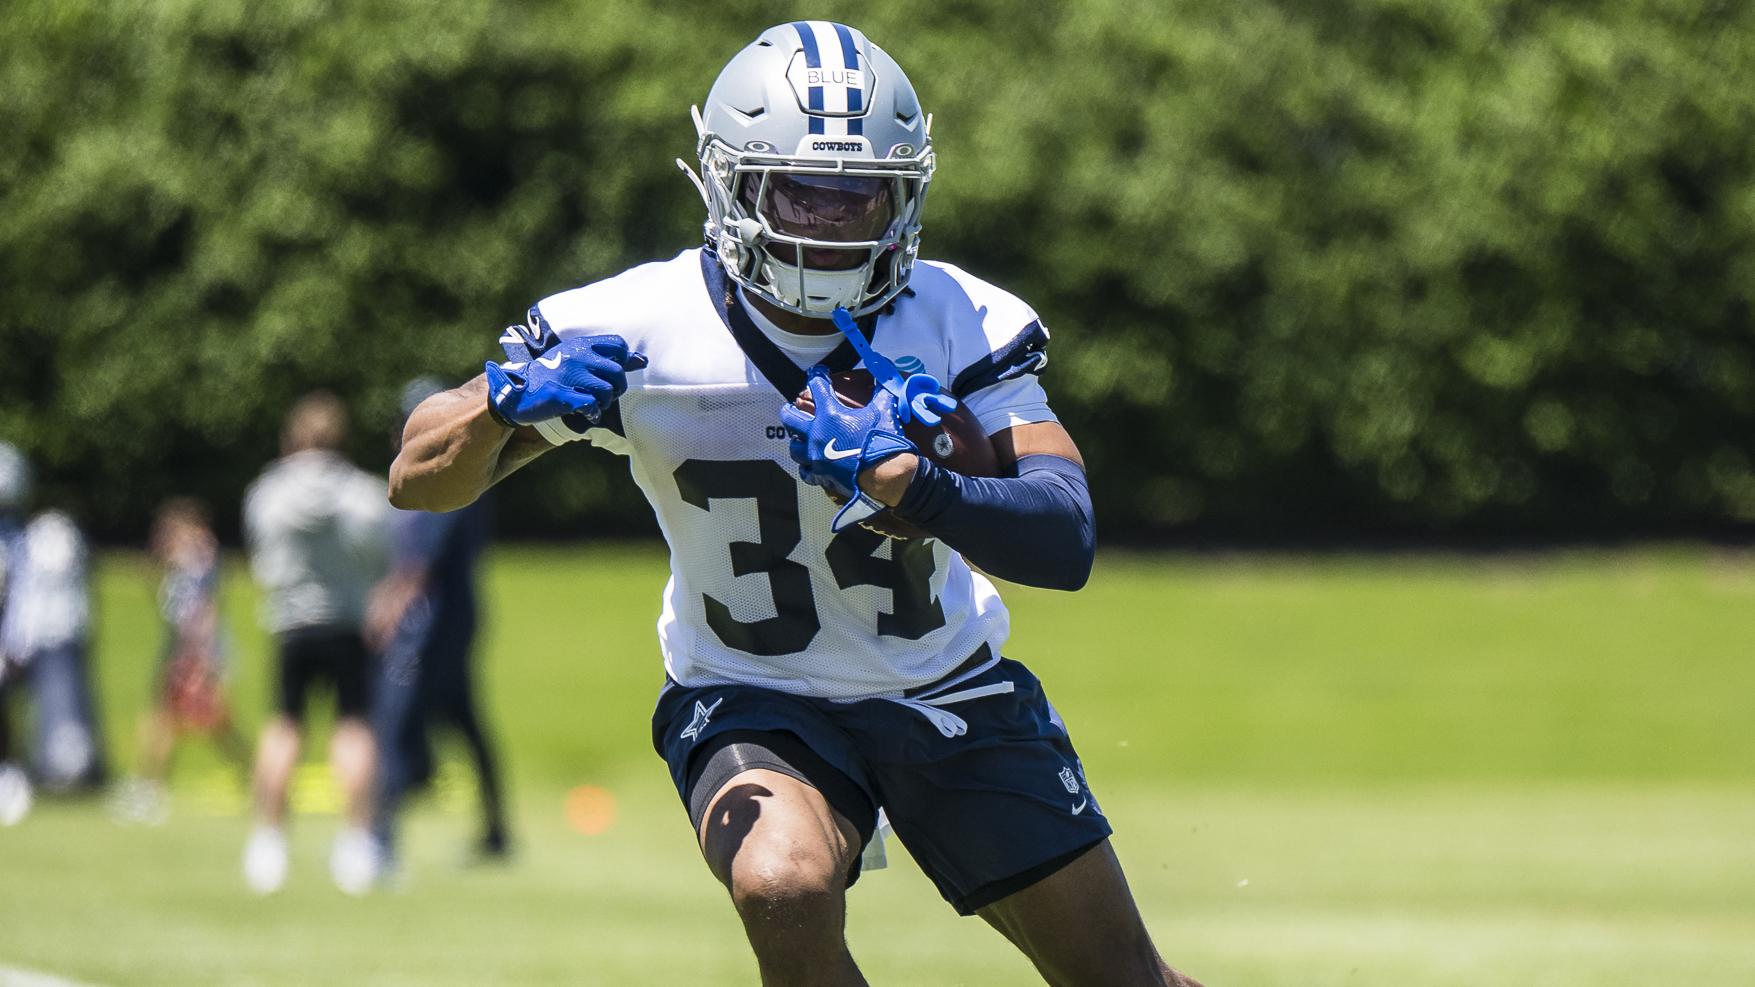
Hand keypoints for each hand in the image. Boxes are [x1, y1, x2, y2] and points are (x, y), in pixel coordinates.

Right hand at [484, 331, 646, 426]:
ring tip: (592, 404)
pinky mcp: (562, 396)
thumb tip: (643, 360)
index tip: (608, 374)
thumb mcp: (578, 359)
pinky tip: (585, 413)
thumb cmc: (553, 376)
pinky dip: (593, 413)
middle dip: (615, 389)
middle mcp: (576, 356)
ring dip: (604, 403)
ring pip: (608, 391)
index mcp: (581, 344)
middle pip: (618, 373)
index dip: (622, 362)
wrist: (517, 391)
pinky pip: (592, 405)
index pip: (618, 346)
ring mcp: (568, 375)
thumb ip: (610, 358)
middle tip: (602, 396)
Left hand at [779, 367, 916, 530]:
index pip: (817, 387)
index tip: (819, 373)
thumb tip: (885, 374)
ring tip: (799, 438)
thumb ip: (882, 389)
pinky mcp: (821, 476)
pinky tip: (810, 465)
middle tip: (790, 407)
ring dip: (796, 441)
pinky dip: (806, 467)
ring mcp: (816, 457)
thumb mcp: (885, 409)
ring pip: (794, 448)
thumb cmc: (882, 441)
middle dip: (789, 410)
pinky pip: (806, 472)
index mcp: (830, 414)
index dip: (817, 375)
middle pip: (790, 419)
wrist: (885, 475)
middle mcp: (817, 434)